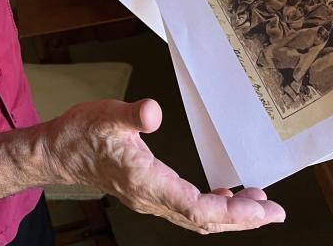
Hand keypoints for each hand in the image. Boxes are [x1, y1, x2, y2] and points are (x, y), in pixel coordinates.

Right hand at [44, 99, 285, 234]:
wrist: (57, 152)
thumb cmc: (81, 133)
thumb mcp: (106, 115)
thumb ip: (133, 115)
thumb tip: (155, 111)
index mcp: (147, 182)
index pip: (198, 208)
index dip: (234, 212)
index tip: (263, 208)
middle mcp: (151, 198)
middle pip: (204, 221)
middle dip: (242, 219)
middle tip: (275, 211)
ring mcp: (149, 200)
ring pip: (197, 219)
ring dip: (229, 215)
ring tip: (258, 203)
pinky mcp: (147, 194)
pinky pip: (186, 210)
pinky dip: (211, 208)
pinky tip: (223, 194)